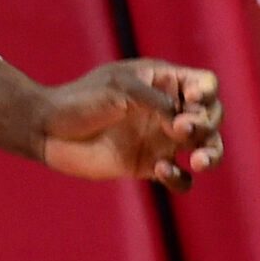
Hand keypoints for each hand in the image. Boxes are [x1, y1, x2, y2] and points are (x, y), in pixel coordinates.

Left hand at [37, 60, 223, 190]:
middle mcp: (169, 111)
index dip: (206, 91)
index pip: (204, 83)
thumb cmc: (80, 100)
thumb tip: (184, 120)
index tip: (192, 98)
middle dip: (206, 123)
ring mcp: (161, 140)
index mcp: (162, 82)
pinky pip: (180, 178)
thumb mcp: (118, 89)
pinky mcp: (150, 166)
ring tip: (198, 161)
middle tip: (181, 128)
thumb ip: (155, 101)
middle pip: (212, 116)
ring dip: (211, 155)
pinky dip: (179, 178)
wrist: (47, 129)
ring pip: (206, 149)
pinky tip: (161, 170)